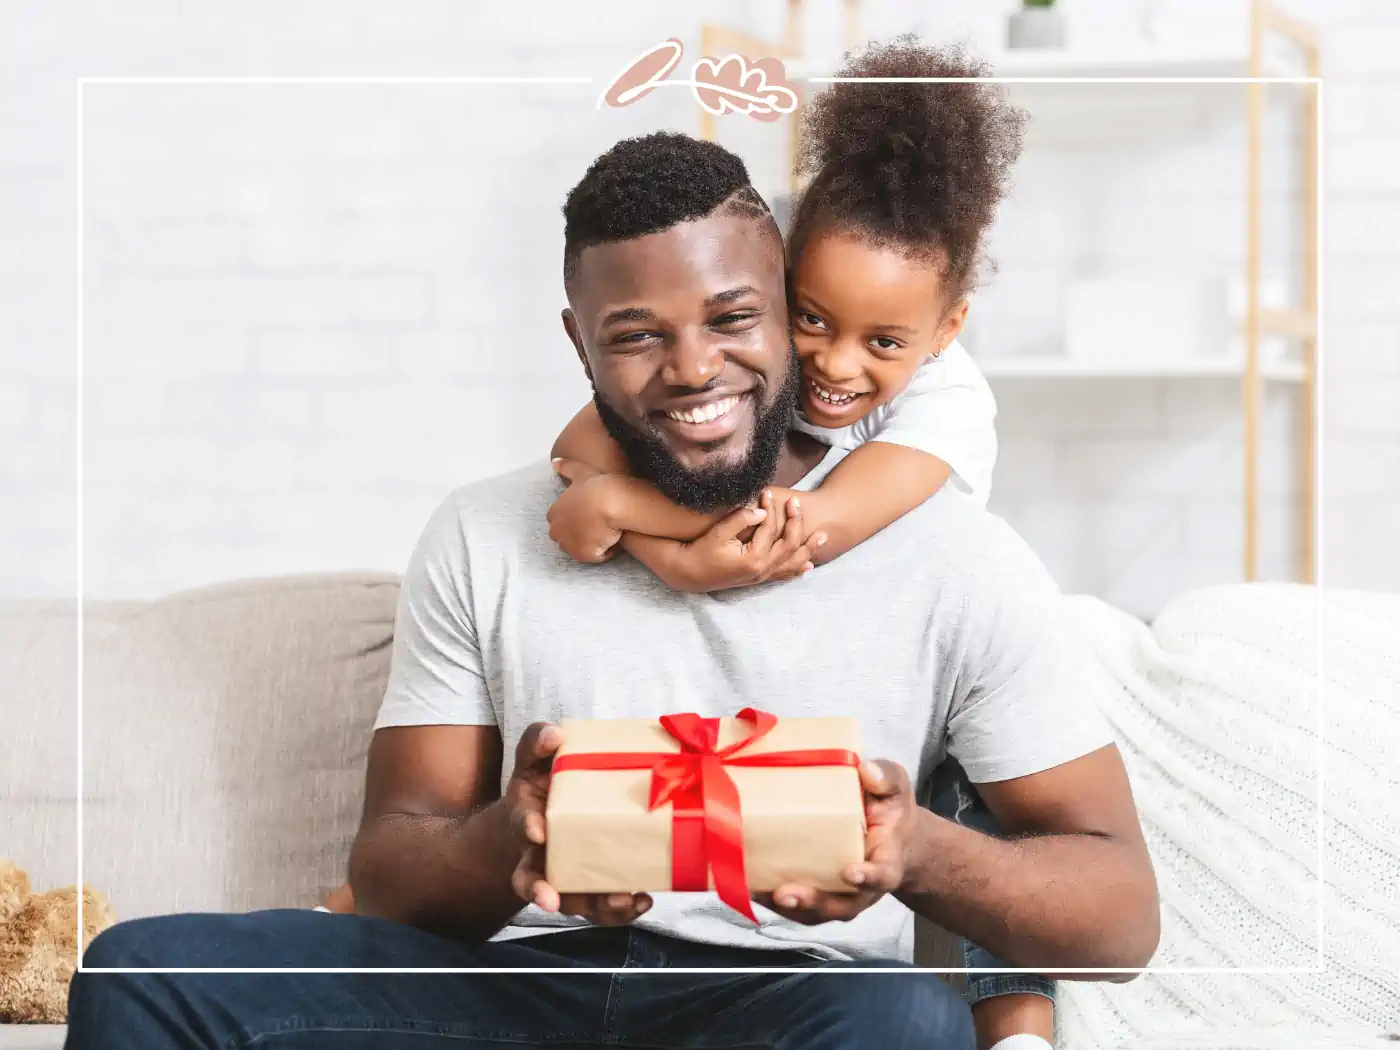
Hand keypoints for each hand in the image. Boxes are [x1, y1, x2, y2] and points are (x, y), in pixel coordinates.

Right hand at [506, 722, 653, 924]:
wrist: (543, 816)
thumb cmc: (541, 785)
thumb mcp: (534, 759)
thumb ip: (538, 741)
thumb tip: (554, 734)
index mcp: (527, 817)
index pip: (520, 825)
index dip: (526, 828)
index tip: (536, 831)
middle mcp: (538, 854)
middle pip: (531, 879)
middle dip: (540, 889)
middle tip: (552, 899)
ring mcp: (562, 875)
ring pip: (571, 900)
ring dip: (594, 905)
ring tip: (621, 900)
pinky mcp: (587, 889)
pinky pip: (600, 907)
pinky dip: (620, 910)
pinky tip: (641, 900)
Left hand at [547, 458, 623, 563]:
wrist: (610, 501)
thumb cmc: (595, 484)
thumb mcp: (580, 471)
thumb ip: (566, 467)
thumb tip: (554, 462)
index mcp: (553, 513)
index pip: (560, 522)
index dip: (576, 520)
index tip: (589, 516)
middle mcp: (557, 531)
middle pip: (567, 538)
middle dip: (580, 534)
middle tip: (598, 526)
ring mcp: (569, 545)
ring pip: (580, 548)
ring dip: (591, 544)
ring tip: (607, 533)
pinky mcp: (584, 555)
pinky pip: (595, 557)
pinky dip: (605, 552)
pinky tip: (613, 540)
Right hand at [666, 489, 825, 593]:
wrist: (688, 575)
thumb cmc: (700, 552)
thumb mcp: (718, 533)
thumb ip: (740, 519)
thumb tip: (762, 510)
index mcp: (753, 558)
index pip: (770, 529)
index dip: (771, 508)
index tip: (767, 491)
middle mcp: (762, 570)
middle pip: (789, 545)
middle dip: (796, 523)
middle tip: (797, 505)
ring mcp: (761, 577)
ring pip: (792, 562)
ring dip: (808, 549)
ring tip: (822, 537)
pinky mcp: (758, 579)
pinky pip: (783, 575)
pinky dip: (797, 569)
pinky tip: (807, 565)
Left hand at [755, 759, 916, 923]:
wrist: (892, 836)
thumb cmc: (890, 809)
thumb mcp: (894, 786)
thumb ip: (885, 777)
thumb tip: (866, 770)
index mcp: (887, 859)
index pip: (883, 874)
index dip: (868, 877)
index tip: (850, 872)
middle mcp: (865, 887)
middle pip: (843, 905)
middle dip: (814, 902)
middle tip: (786, 893)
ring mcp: (842, 895)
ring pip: (818, 912)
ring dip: (789, 907)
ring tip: (761, 894)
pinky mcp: (822, 894)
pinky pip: (800, 908)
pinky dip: (775, 903)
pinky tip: (752, 889)